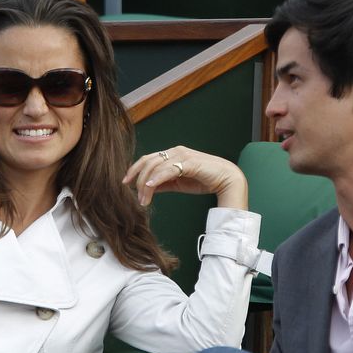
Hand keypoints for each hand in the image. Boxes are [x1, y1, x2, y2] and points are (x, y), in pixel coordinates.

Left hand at [123, 146, 247, 208]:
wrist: (226, 179)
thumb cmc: (204, 180)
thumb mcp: (178, 183)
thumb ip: (164, 183)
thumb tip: (148, 188)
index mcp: (172, 154)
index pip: (147, 159)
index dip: (134, 170)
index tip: (125, 183)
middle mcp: (175, 151)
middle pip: (148, 162)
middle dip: (137, 179)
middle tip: (134, 196)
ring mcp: (182, 155)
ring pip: (156, 167)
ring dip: (146, 185)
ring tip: (144, 200)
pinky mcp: (189, 162)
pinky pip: (168, 170)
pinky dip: (157, 178)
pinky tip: (150, 187)